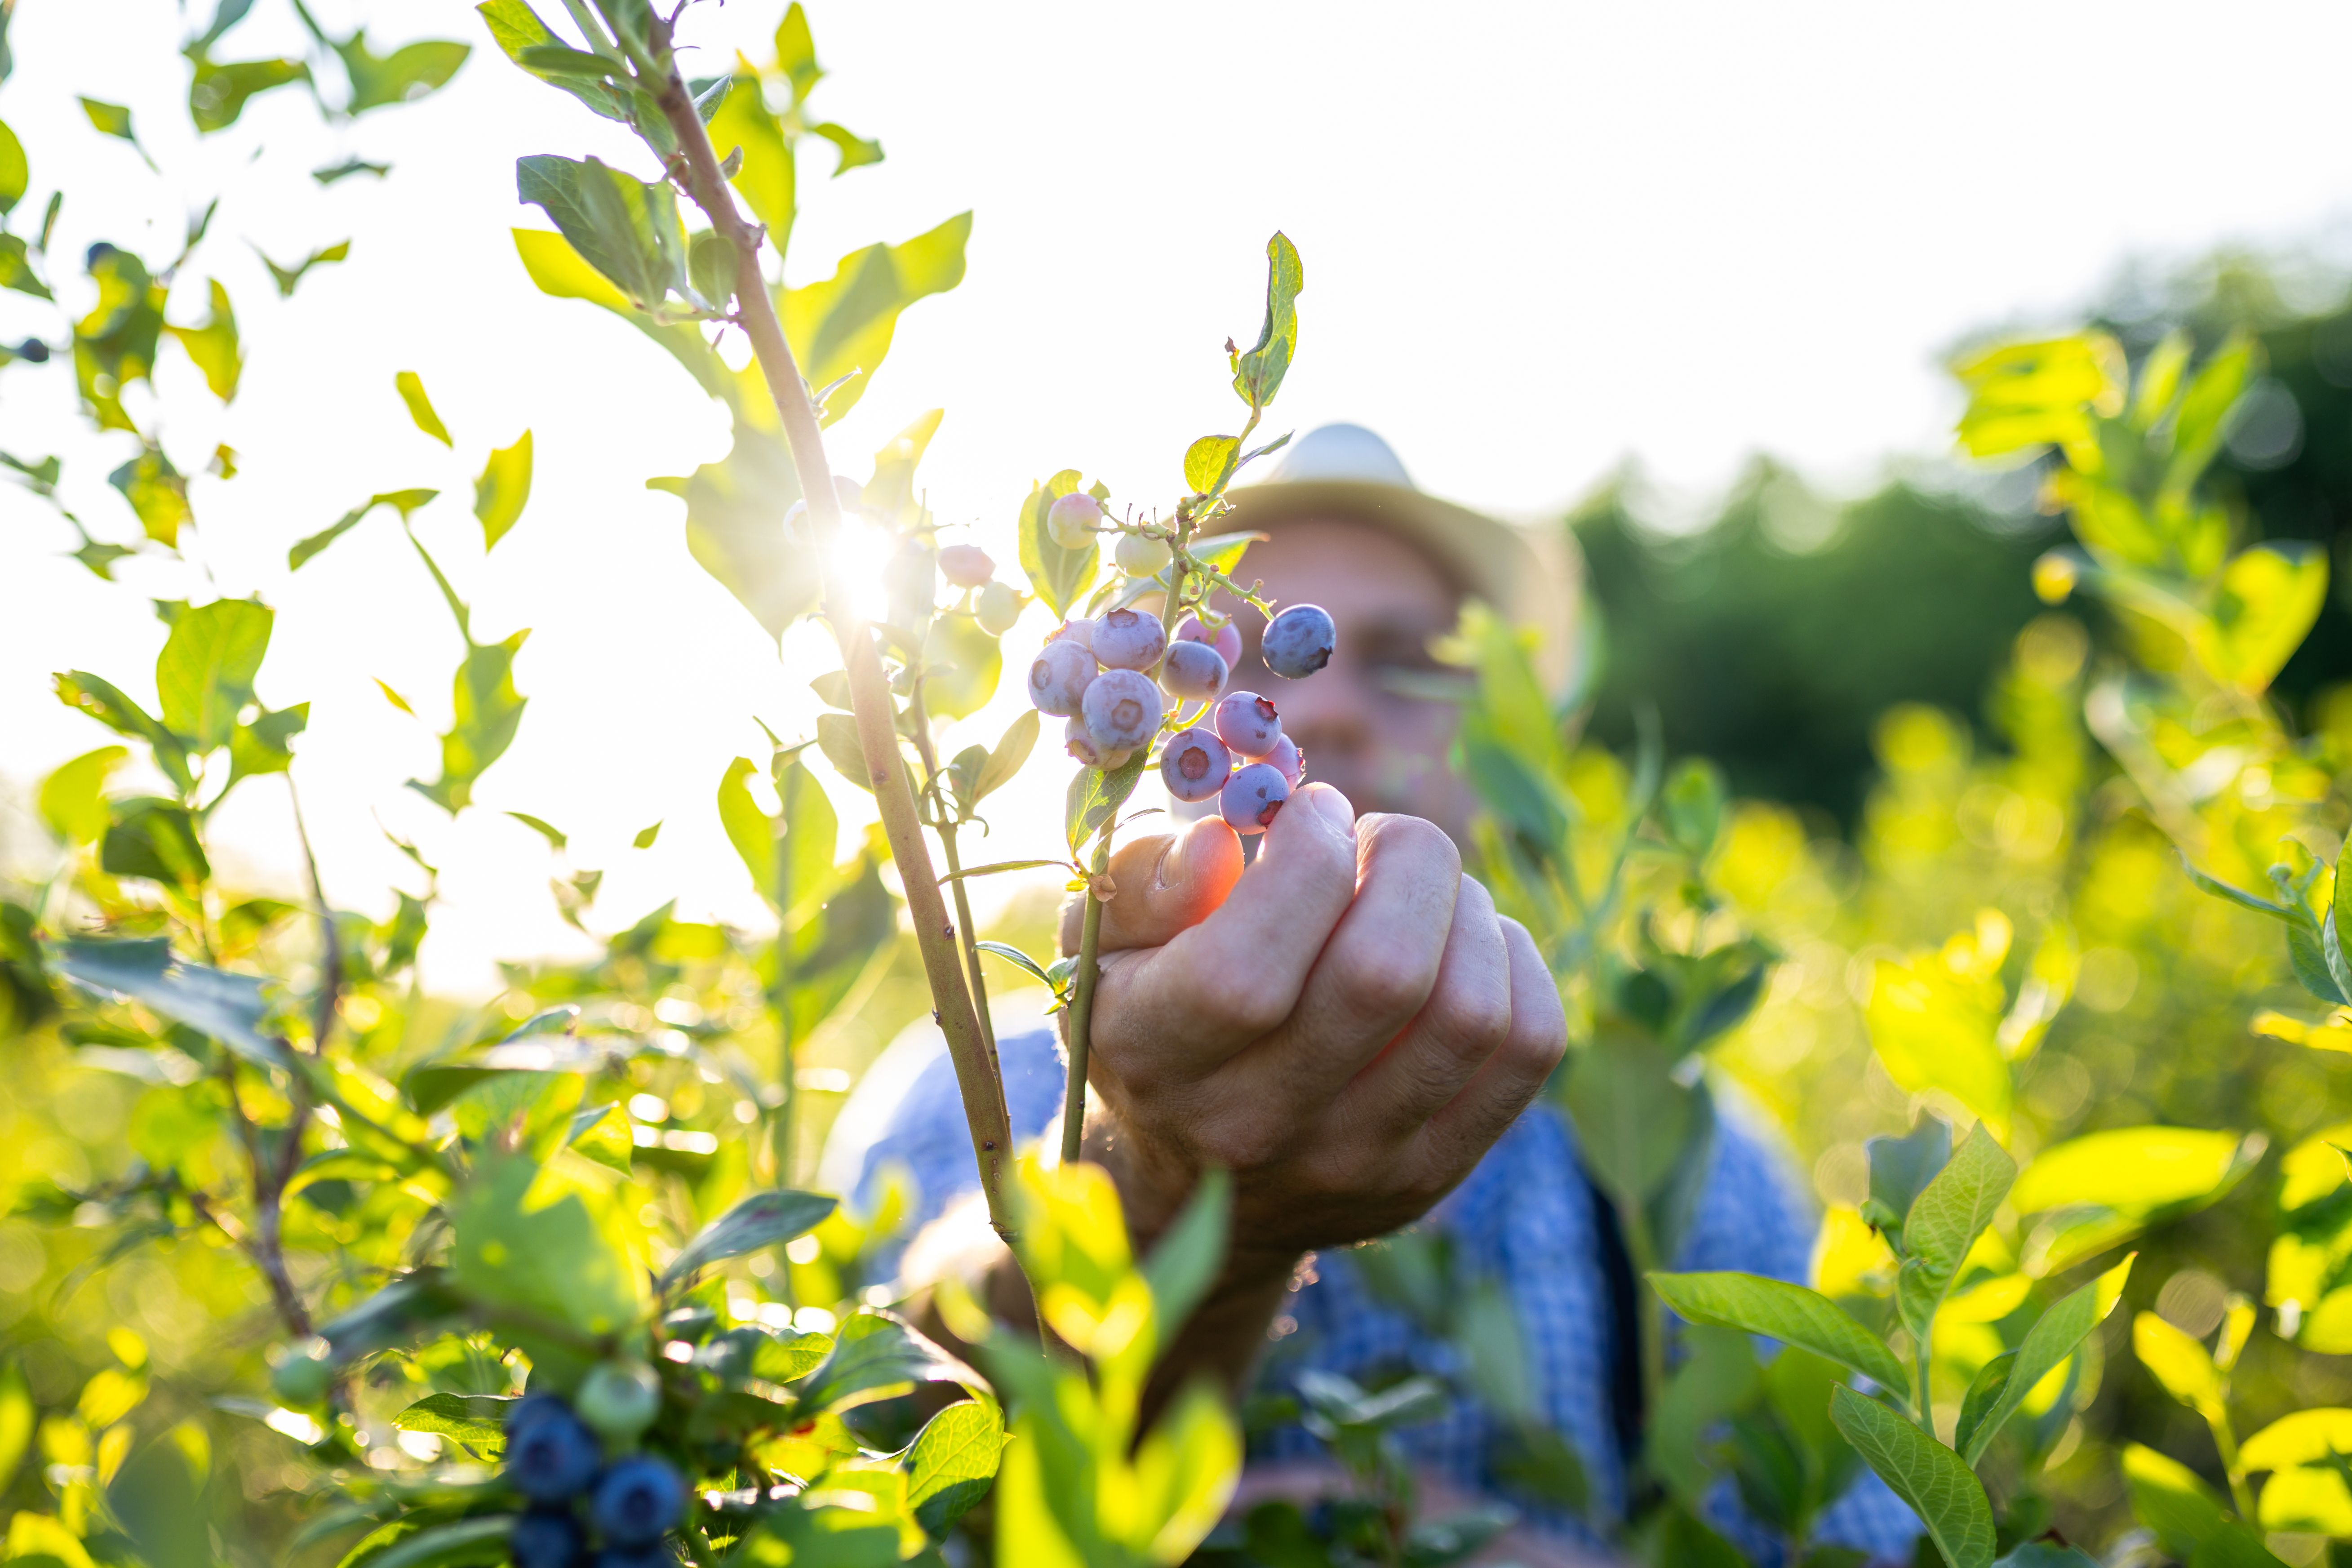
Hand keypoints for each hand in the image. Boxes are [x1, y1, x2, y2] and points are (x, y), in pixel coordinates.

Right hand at [1061, 783, 1566, 1280]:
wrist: (1193, 1189)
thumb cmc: (1148, 1021)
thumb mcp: (1102, 949)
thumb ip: (1137, 884)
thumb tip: (1215, 845)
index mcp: (1157, 1060)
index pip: (1246, 974)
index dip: (1302, 862)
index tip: (1310, 815)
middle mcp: (1255, 1127)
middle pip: (1386, 976)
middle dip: (1404, 859)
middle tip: (1374, 839)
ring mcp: (1357, 1161)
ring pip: (1471, 1009)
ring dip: (1463, 909)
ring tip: (1415, 893)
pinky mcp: (1436, 1172)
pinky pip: (1529, 1046)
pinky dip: (1513, 963)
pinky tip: (1461, 945)